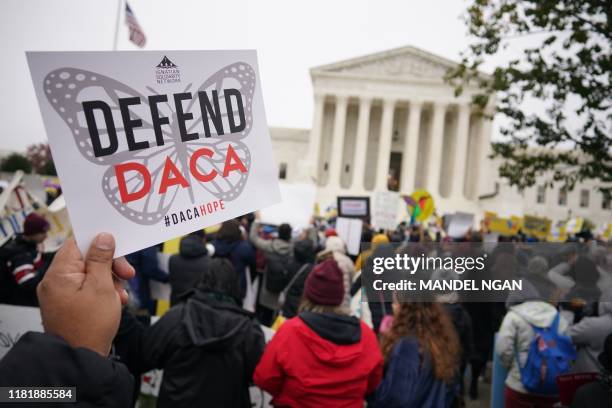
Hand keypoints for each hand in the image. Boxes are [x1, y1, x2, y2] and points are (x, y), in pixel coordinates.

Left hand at [37, 233, 134, 355]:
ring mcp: (60, 293)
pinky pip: (86, 288)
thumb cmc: (90, 326)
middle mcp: (55, 281)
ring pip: (89, 273)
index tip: (118, 246)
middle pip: (85, 258)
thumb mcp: (102, 287)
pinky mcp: (67, 304)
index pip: (77, 242)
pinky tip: (115, 301)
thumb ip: (101, 259)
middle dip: (109, 264)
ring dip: (109, 279)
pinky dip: (102, 290)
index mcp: (59, 273)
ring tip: (121, 294)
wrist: (81, 358)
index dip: (99, 241)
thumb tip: (102, 237)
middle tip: (127, 273)